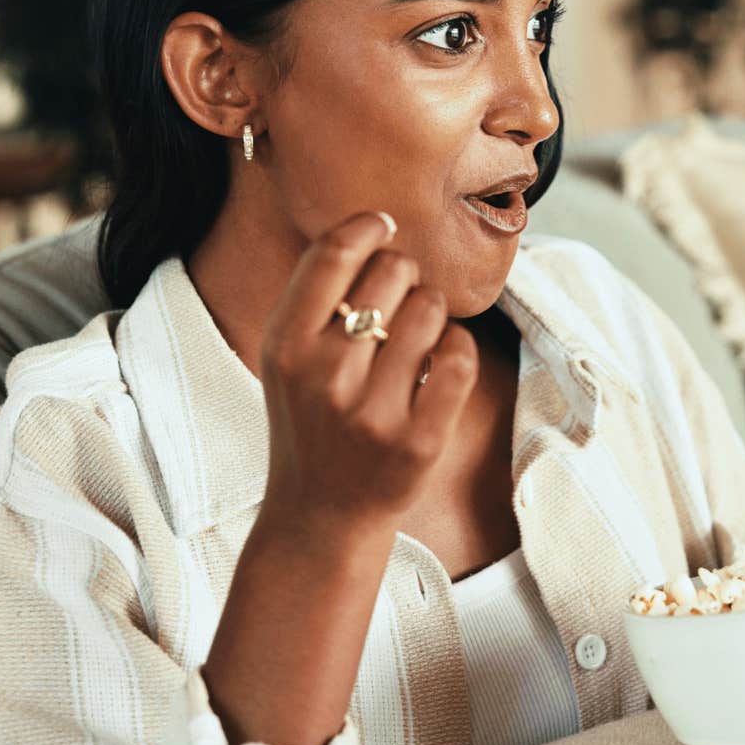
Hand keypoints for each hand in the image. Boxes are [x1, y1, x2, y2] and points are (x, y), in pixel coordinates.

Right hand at [257, 210, 480, 533]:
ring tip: (418, 337)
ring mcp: (373, 412)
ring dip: (433, 312)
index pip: (334, 252)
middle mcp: (325, 376)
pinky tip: (441, 361)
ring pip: (431, 308)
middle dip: (404, 274)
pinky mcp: (419, 441)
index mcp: (284, 346)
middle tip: (399, 301)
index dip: (368, 226)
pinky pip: (460, 357)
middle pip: (392, 271)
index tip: (383, 227)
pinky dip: (458, 348)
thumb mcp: (285, 360)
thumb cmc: (309, 424)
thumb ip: (314, 298)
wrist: (320, 517)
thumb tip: (375, 226)